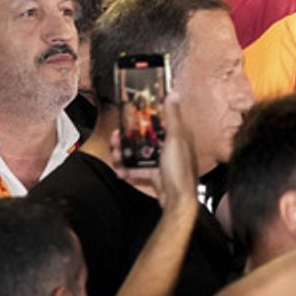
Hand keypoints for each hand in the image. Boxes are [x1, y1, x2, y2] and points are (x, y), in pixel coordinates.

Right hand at [112, 93, 198, 210]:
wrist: (177, 200)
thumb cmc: (180, 170)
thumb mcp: (175, 139)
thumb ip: (172, 117)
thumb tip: (173, 95)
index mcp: (178, 136)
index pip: (160, 121)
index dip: (145, 118)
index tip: (132, 115)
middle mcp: (171, 148)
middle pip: (146, 139)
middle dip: (129, 138)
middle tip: (116, 137)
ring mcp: (163, 162)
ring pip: (140, 154)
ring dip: (125, 154)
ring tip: (115, 155)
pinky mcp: (156, 175)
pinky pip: (139, 170)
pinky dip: (129, 171)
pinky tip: (121, 171)